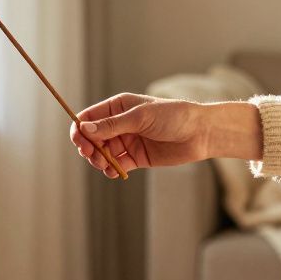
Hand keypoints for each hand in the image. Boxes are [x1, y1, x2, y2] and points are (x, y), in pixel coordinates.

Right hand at [69, 93, 248, 177]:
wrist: (200, 133)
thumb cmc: (173, 116)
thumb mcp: (140, 117)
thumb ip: (112, 125)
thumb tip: (84, 129)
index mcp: (118, 107)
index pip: (88, 118)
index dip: (80, 131)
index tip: (80, 143)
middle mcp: (119, 124)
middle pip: (92, 139)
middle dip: (89, 149)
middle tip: (94, 156)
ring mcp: (127, 142)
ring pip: (102, 154)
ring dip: (99, 161)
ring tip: (106, 165)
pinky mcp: (136, 158)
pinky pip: (116, 165)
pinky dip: (111, 170)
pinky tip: (115, 171)